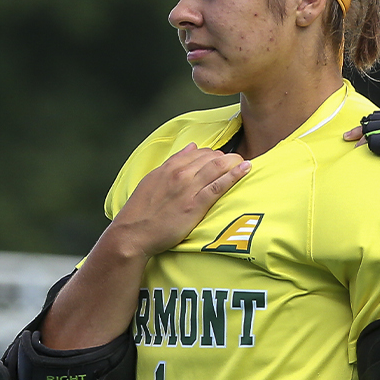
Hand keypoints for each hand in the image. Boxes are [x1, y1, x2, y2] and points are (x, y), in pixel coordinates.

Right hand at [110, 144, 250, 257]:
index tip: (222, 159)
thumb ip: (174, 162)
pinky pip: (219, 185)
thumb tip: (191, 146)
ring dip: (234, 161)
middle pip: (210, 157)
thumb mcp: (154, 179)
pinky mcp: (195, 204)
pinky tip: (246, 169)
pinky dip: (234, 175)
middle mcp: (179, 174)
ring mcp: (188, 189)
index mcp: (168, 168)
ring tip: (244, 163)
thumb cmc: (142, 210)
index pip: (198, 152)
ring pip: (217, 167)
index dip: (213, 154)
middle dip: (226, 157)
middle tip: (236, 162)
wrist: (133, 233)